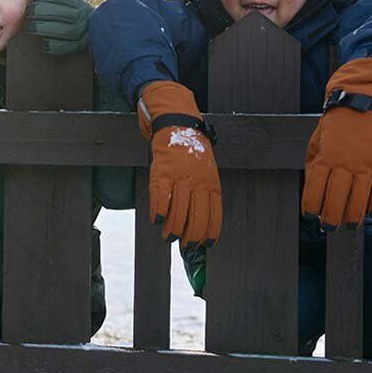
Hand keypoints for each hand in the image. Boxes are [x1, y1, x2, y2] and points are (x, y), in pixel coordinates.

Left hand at [26, 0, 92, 54]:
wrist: (98, 32)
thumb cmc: (77, 13)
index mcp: (78, 3)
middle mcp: (81, 16)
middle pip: (57, 12)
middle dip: (40, 12)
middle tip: (30, 12)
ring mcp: (80, 33)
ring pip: (59, 30)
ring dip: (42, 28)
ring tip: (31, 27)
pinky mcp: (77, 47)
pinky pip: (62, 46)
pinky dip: (50, 44)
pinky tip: (42, 41)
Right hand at [138, 81, 221, 247]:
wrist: (177, 126)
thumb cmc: (193, 151)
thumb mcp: (208, 171)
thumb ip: (206, 193)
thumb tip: (203, 220)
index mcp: (211, 183)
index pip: (214, 215)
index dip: (210, 232)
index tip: (207, 244)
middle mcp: (197, 183)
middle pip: (196, 218)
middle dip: (191, 237)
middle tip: (186, 246)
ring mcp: (179, 179)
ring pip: (178, 213)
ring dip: (173, 230)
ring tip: (169, 238)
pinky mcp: (162, 174)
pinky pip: (160, 199)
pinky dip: (158, 214)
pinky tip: (157, 220)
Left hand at [301, 57, 371, 228]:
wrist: (358, 107)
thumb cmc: (333, 129)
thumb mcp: (314, 145)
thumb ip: (312, 168)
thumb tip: (311, 194)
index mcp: (325, 158)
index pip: (315, 188)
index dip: (311, 206)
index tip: (310, 216)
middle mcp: (345, 162)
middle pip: (337, 197)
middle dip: (331, 217)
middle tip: (329, 227)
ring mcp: (365, 163)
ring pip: (360, 197)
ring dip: (353, 216)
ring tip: (348, 225)